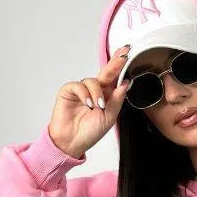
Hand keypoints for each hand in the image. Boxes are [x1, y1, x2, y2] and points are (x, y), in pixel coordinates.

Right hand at [47, 44, 133, 160]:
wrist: (72, 142)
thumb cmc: (90, 133)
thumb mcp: (110, 117)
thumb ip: (117, 99)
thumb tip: (125, 83)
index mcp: (106, 96)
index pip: (114, 78)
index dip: (119, 65)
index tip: (127, 53)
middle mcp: (94, 91)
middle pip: (105, 72)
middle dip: (114, 64)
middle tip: (122, 57)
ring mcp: (81, 90)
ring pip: (92, 80)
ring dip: (97, 93)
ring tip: (97, 106)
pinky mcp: (69, 91)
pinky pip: (79, 85)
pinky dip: (84, 94)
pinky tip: (87, 104)